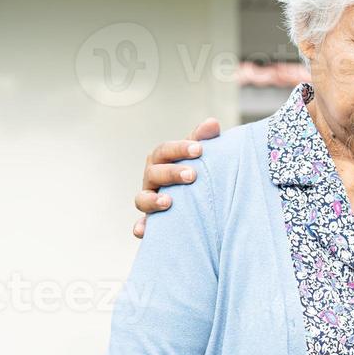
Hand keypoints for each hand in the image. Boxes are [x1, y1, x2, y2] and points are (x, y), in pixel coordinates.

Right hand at [133, 118, 219, 238]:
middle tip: (192, 175)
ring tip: (168, 202)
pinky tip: (144, 231)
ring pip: (142, 198)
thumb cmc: (197, 172)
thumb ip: (204, 139)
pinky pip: (142, 225)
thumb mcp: (200, 155)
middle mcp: (152, 179)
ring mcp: (150, 199)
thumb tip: (212, 123)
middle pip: (154, 172)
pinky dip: (141, 227)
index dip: (180, 149)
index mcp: (163, 160)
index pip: (166, 150)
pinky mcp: (152, 221)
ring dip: (152, 200)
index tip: (200, 149)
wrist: (198, 199)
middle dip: (171, 173)